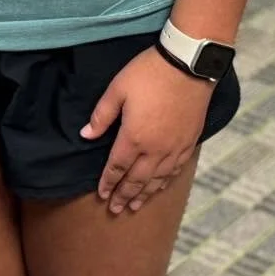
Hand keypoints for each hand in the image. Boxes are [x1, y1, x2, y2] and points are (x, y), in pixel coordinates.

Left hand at [80, 47, 212, 213]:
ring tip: (135, 206)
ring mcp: (174, 148)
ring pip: (157, 180)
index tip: (101, 194)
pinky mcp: (189, 142)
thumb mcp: (118, 88)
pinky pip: (175, 170)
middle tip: (115, 210)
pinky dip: (165, 182)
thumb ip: (101, 115)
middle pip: (137, 179)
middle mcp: (155, 149)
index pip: (117, 167)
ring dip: (144, 194)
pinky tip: (160, 186)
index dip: (108, 182)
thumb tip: (86, 135)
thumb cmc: (148, 73)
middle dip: (124, 195)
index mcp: (134, 137)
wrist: (188, 66)